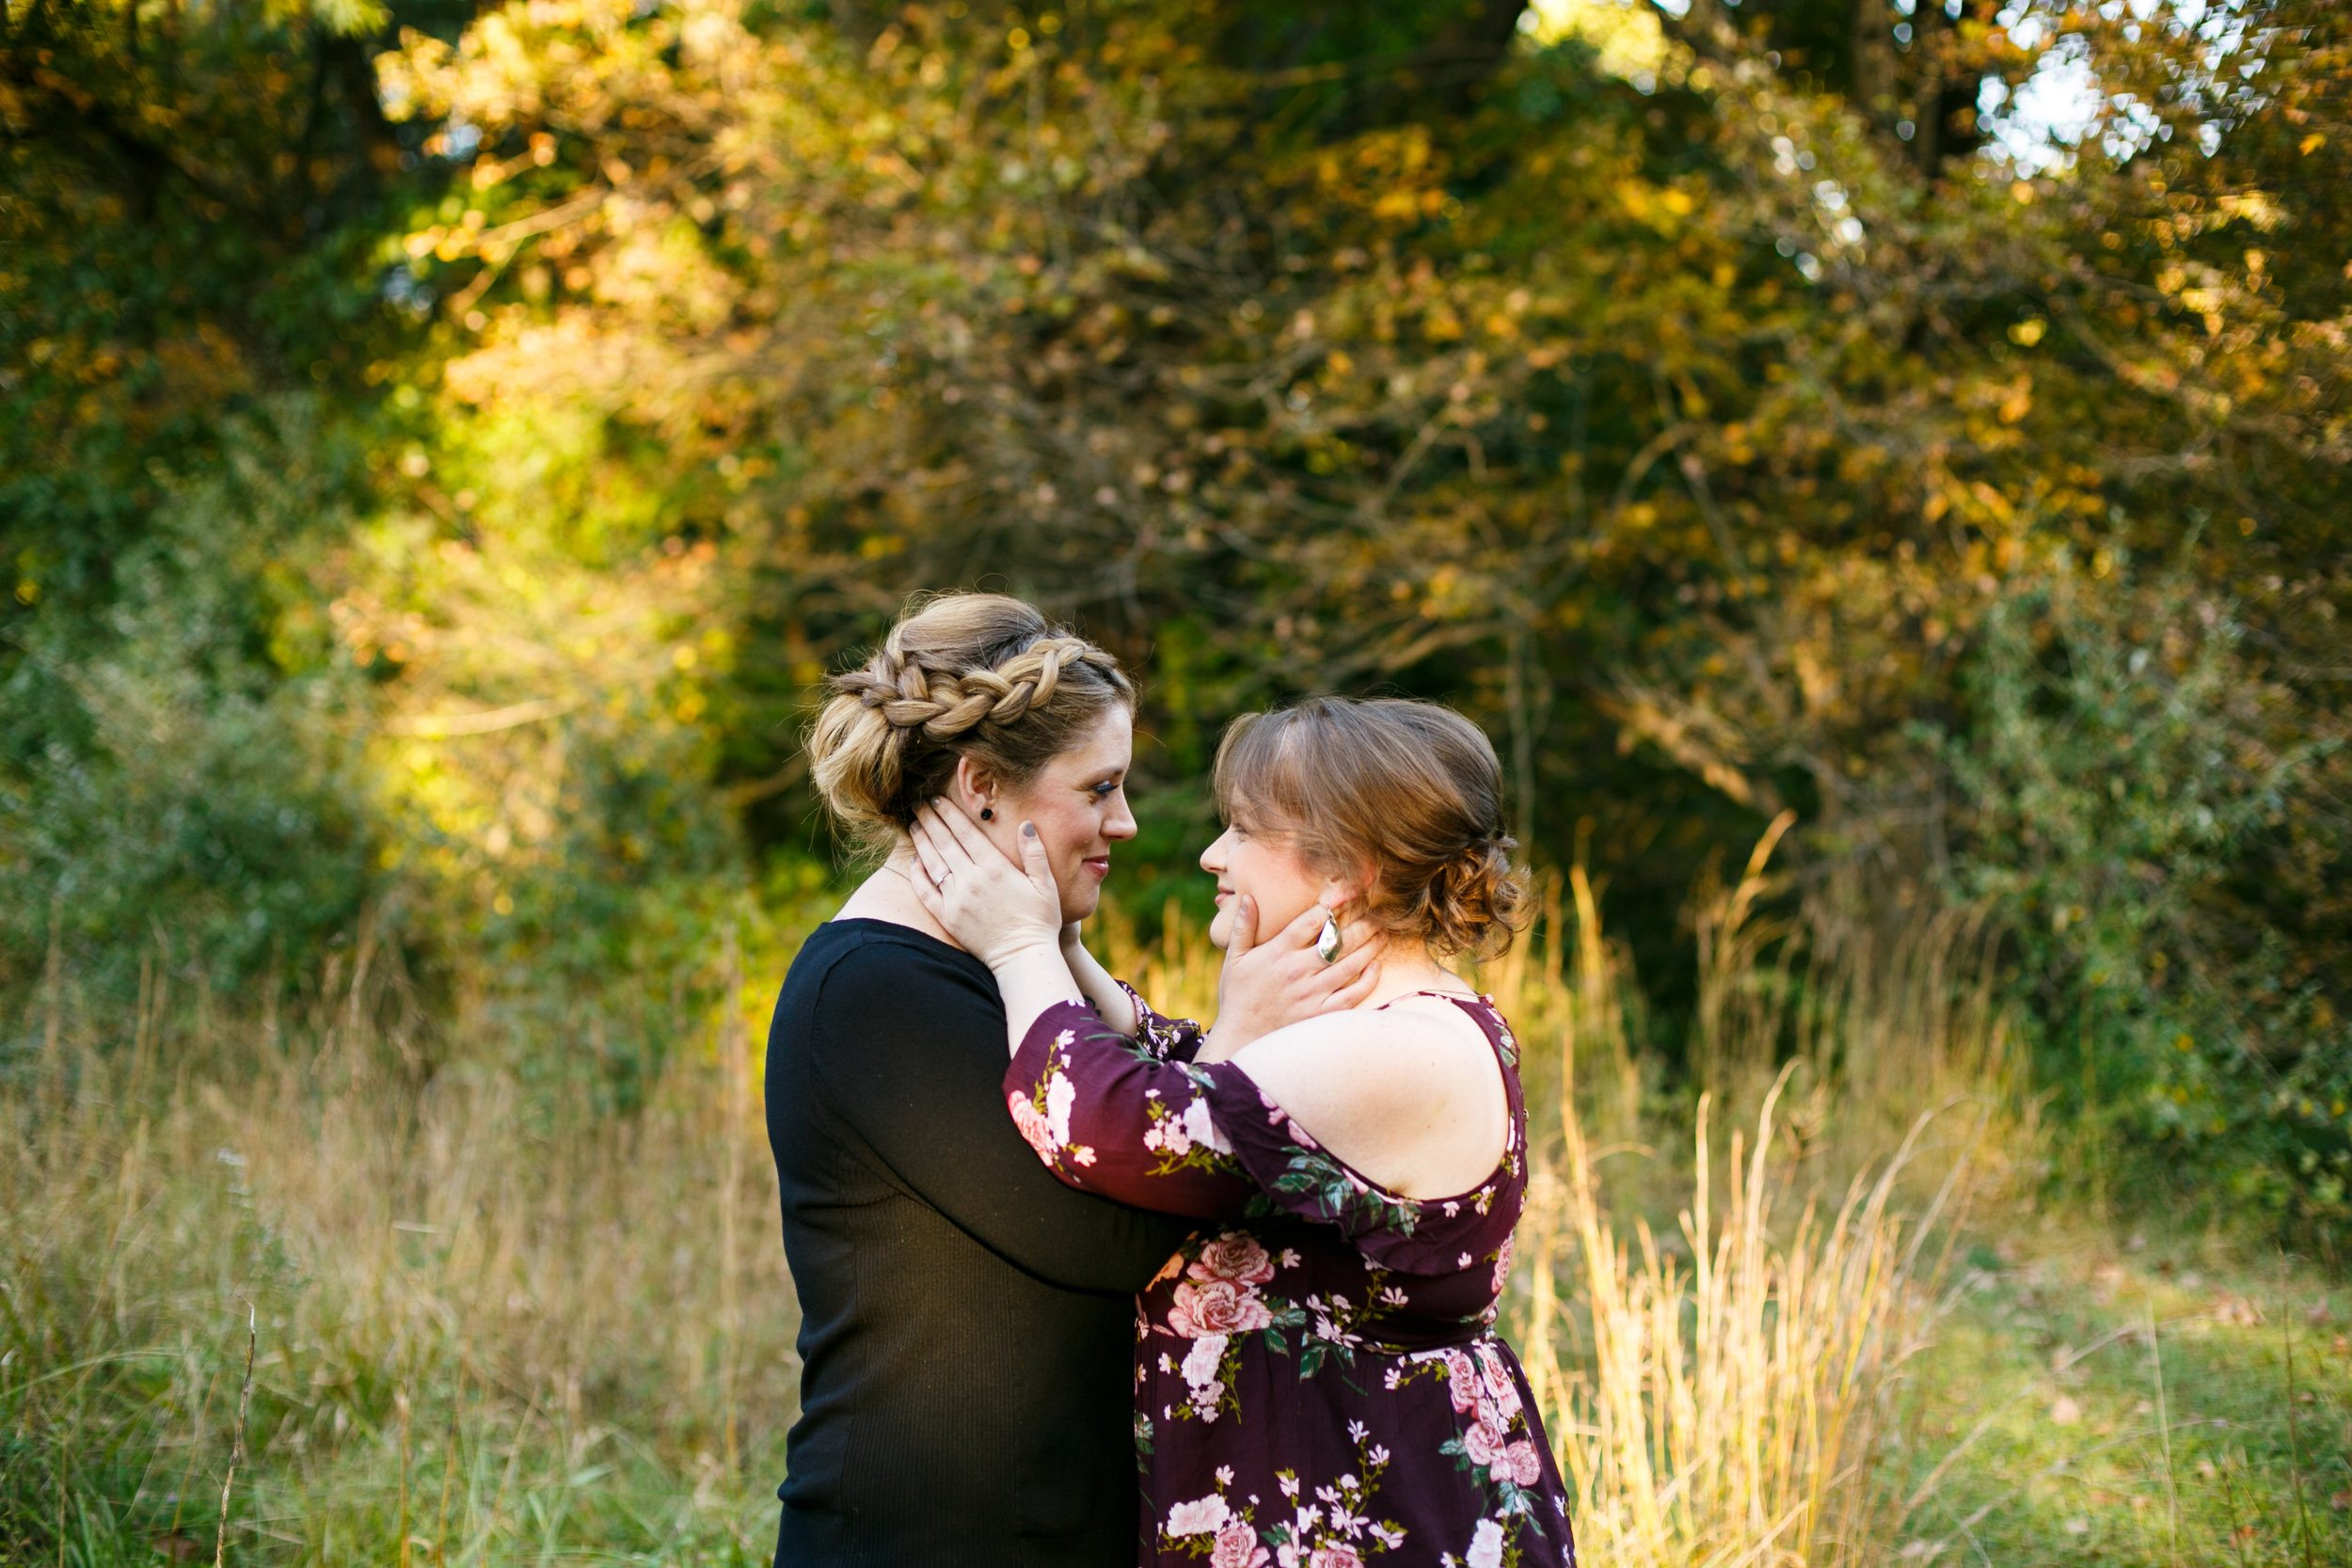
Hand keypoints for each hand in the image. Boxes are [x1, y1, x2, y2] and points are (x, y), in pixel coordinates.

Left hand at [908, 799, 1064, 968]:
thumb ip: (1034, 852)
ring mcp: (956, 899)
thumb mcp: (1045, 884)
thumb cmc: (1040, 921)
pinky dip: (917, 874)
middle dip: (930, 820)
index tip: (938, 799)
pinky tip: (913, 861)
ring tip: (913, 825)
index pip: (965, 832)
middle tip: (919, 803)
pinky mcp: (948, 917)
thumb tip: (1025, 824)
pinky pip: (926, 891)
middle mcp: (971, 880)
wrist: (1023, 958)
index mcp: (995, 868)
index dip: (949, 813)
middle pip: (944, 842)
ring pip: (932, 863)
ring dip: (921, 841)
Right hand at [1202, 899, 1380, 1058]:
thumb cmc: (1238, 996)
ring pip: (1350, 964)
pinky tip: (1376, 966)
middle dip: (1362, 922)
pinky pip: (1352, 994)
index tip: (1350, 890)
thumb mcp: (1234, 958)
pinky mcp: (1321, 1013)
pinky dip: (1368, 980)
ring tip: (1383, 932)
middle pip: (1338, 939)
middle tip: (1377, 911)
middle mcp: (1298, 970)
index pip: (1312, 920)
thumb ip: (1242, 927)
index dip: (1333, 903)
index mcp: (1278, 951)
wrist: (1241, 1037)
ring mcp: (1312, 993)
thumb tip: (1248, 897)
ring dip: (1370, 946)